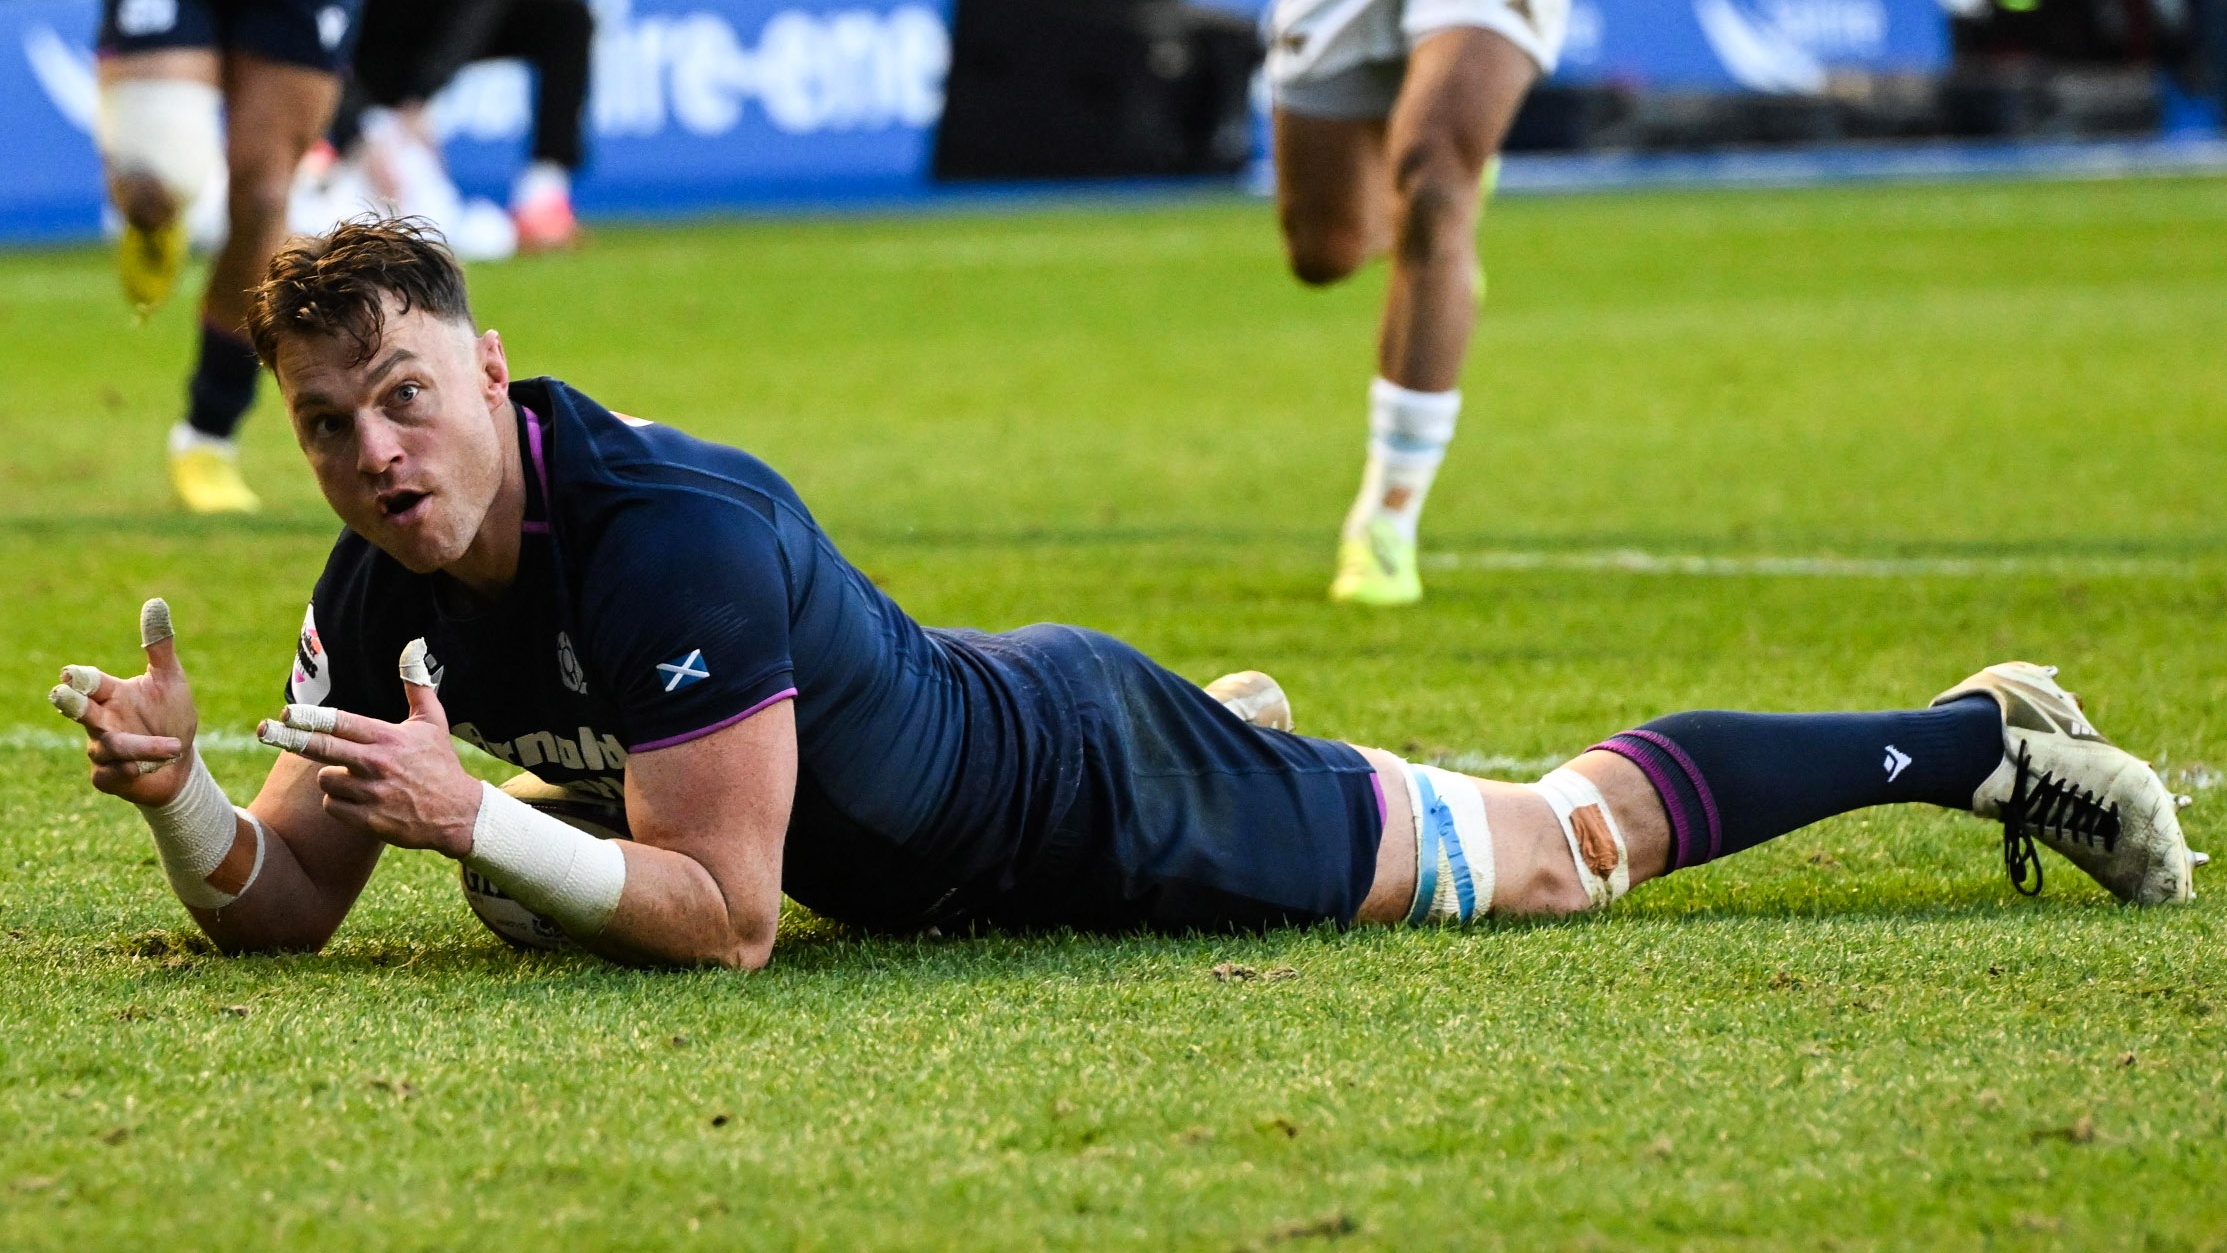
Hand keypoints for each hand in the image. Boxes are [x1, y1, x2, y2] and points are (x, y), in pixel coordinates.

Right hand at [48, 599, 198, 805]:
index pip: (90, 682)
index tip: (70, 674)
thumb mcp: (171, 680)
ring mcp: (101, 749)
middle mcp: (101, 720)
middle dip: (71, 705)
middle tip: (62, 696)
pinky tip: (146, 770)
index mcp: (111, 694)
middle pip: (79, 712)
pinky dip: (129, 771)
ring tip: (173, 746)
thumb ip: (159, 646)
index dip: (80, 678)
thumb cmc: (171, 717)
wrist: (181, 764)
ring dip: (139, 747)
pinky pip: (109, 774)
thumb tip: (156, 601)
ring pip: (107, 746)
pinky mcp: (107, 776)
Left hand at [258, 639, 481, 857]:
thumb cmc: (441, 764)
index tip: (286, 714)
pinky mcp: (369, 819)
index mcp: (388, 737)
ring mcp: (372, 792)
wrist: (459, 814)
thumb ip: (416, 685)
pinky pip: (333, 807)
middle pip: (322, 748)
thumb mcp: (432, 722)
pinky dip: (339, 805)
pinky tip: (358, 802)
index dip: (310, 718)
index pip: (341, 723)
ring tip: (353, 779)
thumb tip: (412, 646)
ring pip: (326, 780)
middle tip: (265, 731)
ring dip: (332, 779)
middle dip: (290, 738)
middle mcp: (376, 763)